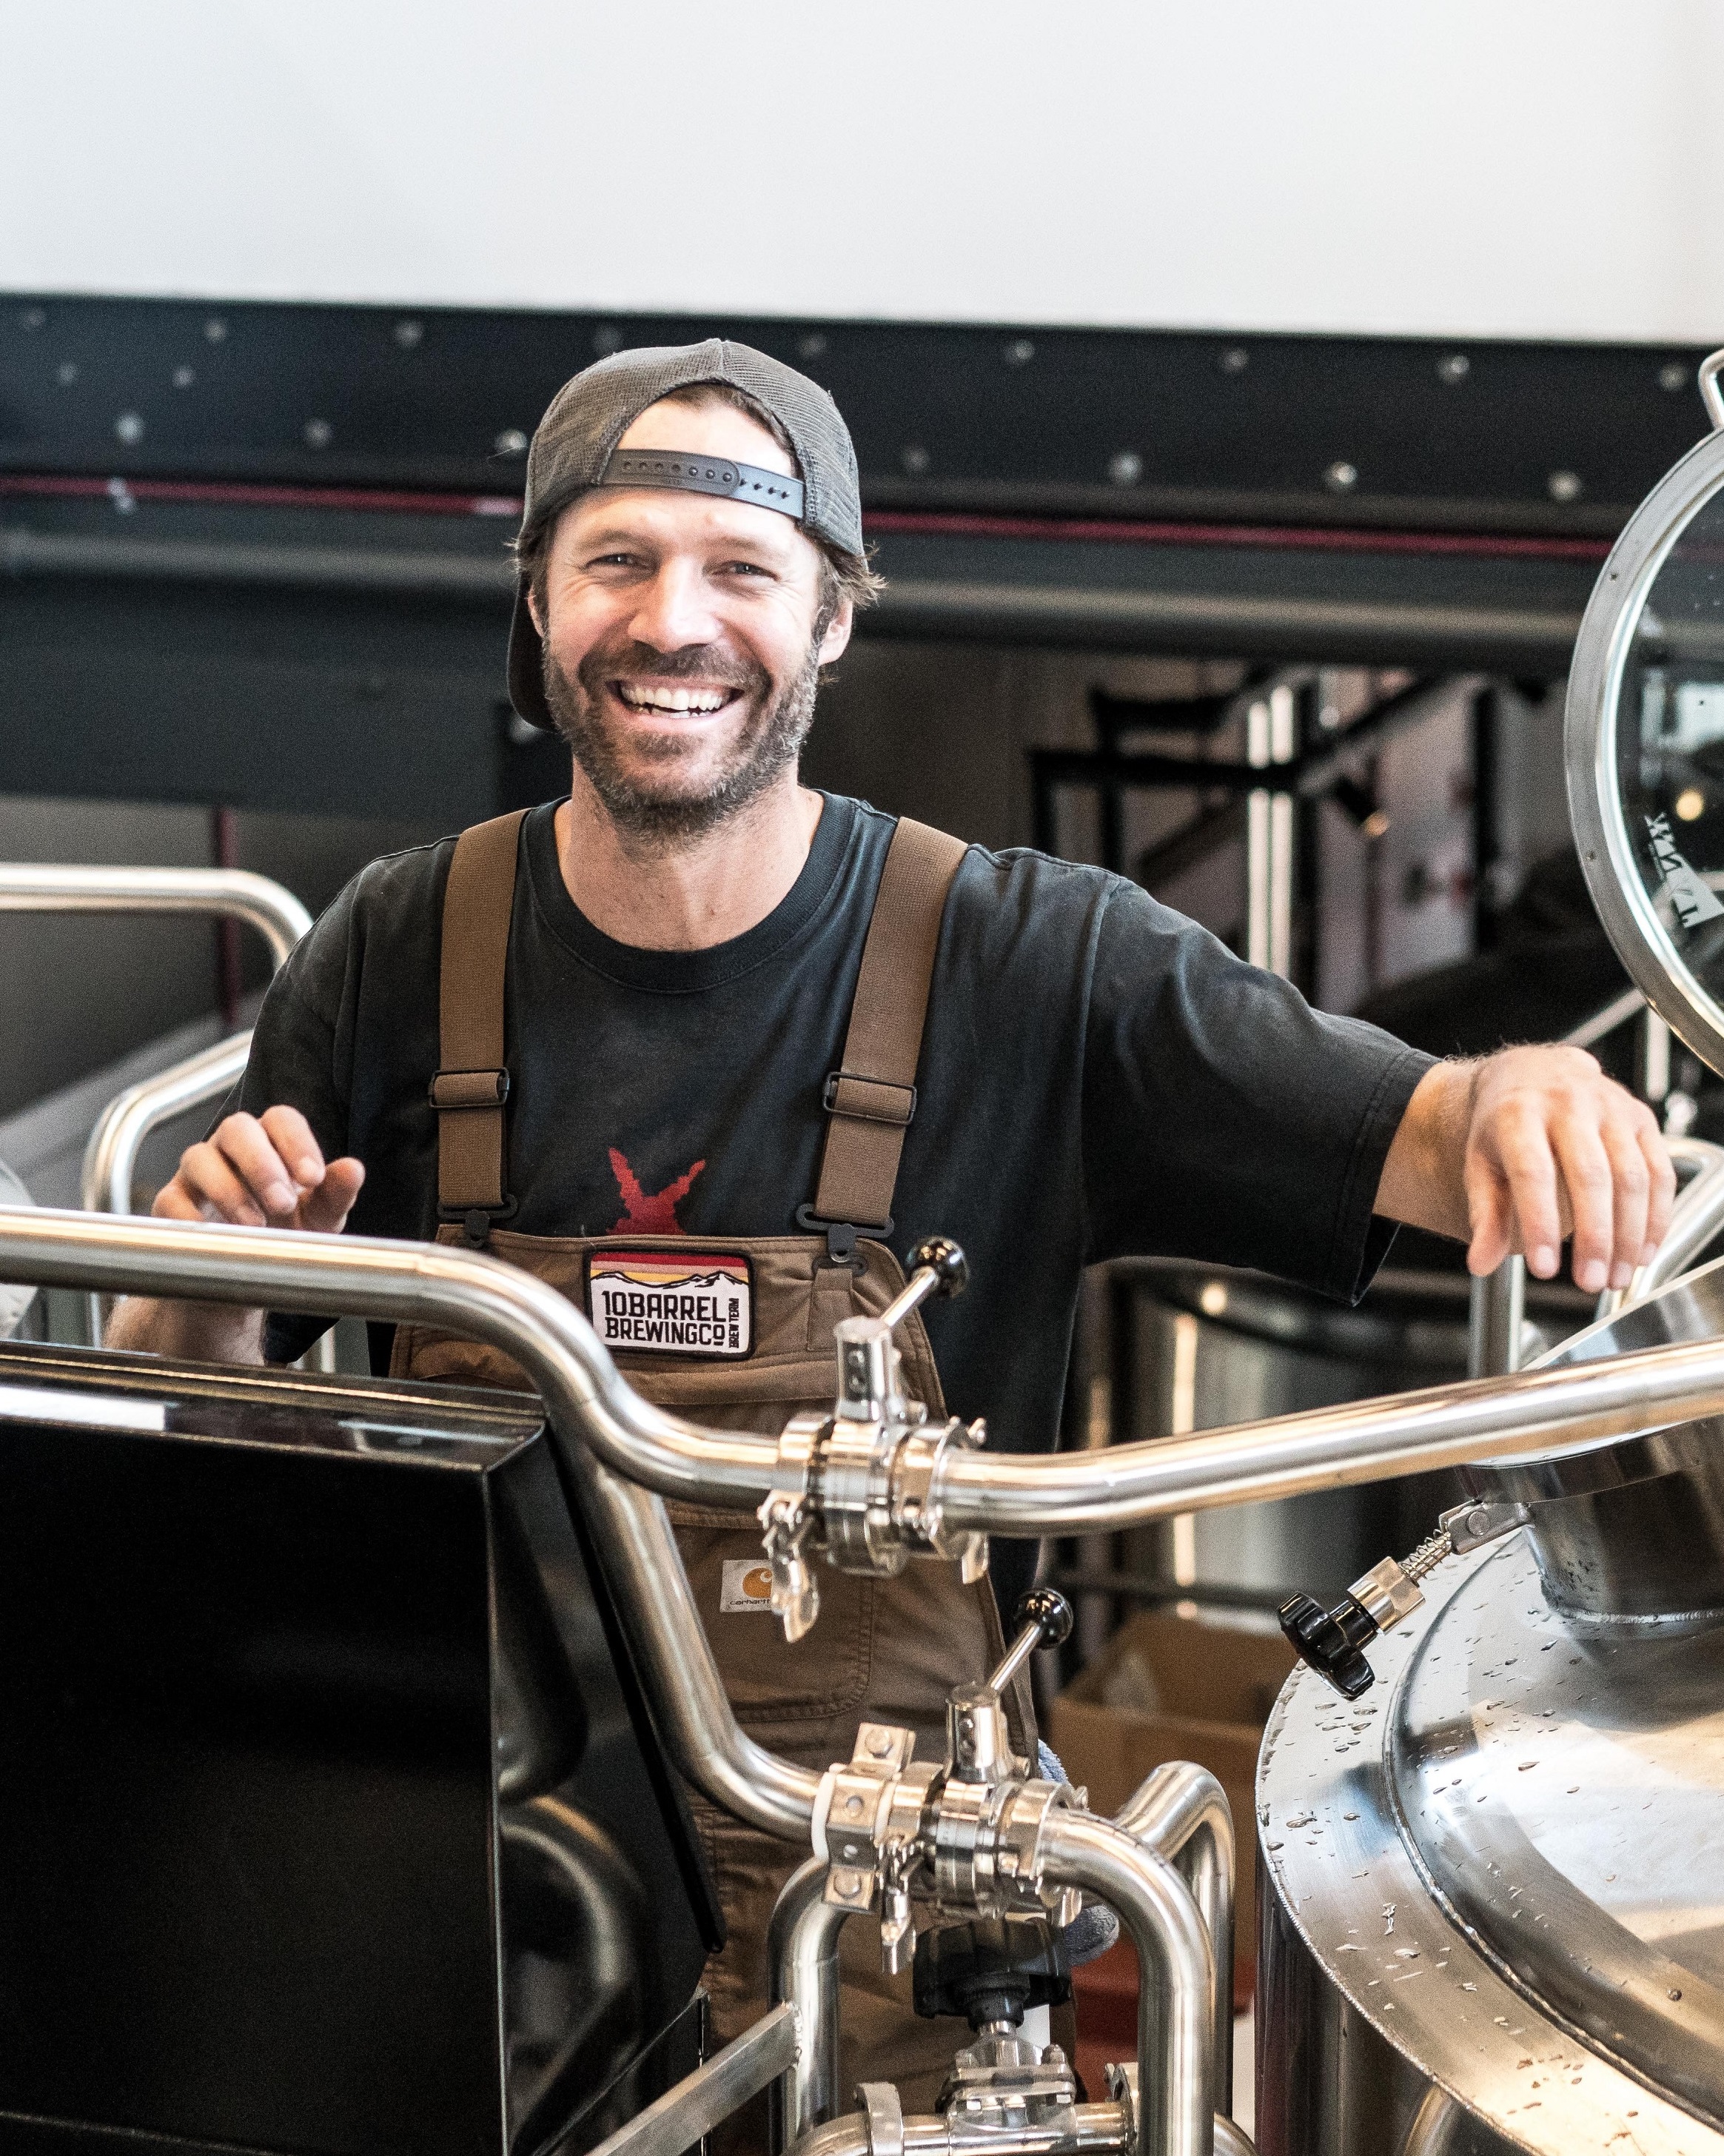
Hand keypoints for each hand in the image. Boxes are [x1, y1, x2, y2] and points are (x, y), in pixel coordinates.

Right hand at [153, 1106, 364, 1234]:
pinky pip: (171, 1200)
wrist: (241, 1278)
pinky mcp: (170, 1204)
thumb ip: (336, 1194)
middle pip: (237, 1128)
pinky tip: (216, 1237)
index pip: (281, 1120)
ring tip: (254, 1224)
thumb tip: (353, 1169)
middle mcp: (231, 1149)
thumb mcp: (318, 1219)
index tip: (314, 1178)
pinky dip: (190, 1217)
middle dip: (261, 1163)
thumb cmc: (283, 1236)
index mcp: (271, 1143)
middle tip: (282, 1203)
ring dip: (228, 1190)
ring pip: (199, 1158)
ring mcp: (196, 1174)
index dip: (297, 1143)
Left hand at [1462, 1046, 1672, 1290]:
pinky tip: (1643, 1251)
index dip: (1539, 1222)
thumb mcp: (1481, 1163)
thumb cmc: (1504, 1125)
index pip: (1533, 1171)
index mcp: (1518, 1113)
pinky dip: (1657, 1217)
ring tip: (1616, 1277)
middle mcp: (1568, 1104)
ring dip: (1630, 1234)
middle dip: (1594, 1236)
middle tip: (1590, 1283)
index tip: (1543, 1269)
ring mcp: (1611, 1107)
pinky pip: (1660, 1171)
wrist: (1532, 1073)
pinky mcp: (1642, 1117)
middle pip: (1590, 1175)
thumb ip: (1484, 1215)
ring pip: (1632, 1176)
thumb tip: (1481, 1264)